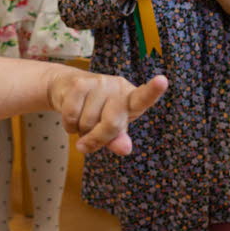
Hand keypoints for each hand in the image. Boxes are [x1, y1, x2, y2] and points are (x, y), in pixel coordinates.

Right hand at [47, 72, 168, 154]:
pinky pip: (71, 116)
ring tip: (82, 119)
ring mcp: (99, 83)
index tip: (162, 81)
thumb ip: (119, 140)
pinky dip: (68, 126)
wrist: (67, 89)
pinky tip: (72, 117)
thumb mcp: (111, 129)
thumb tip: (125, 149)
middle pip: (112, 125)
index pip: (144, 97)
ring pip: (87, 123)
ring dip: (80, 130)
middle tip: (90, 139)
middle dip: (97, 138)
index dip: (153, 91)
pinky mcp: (79, 83)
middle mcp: (118, 87)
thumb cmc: (97, 112)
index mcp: (131, 99)